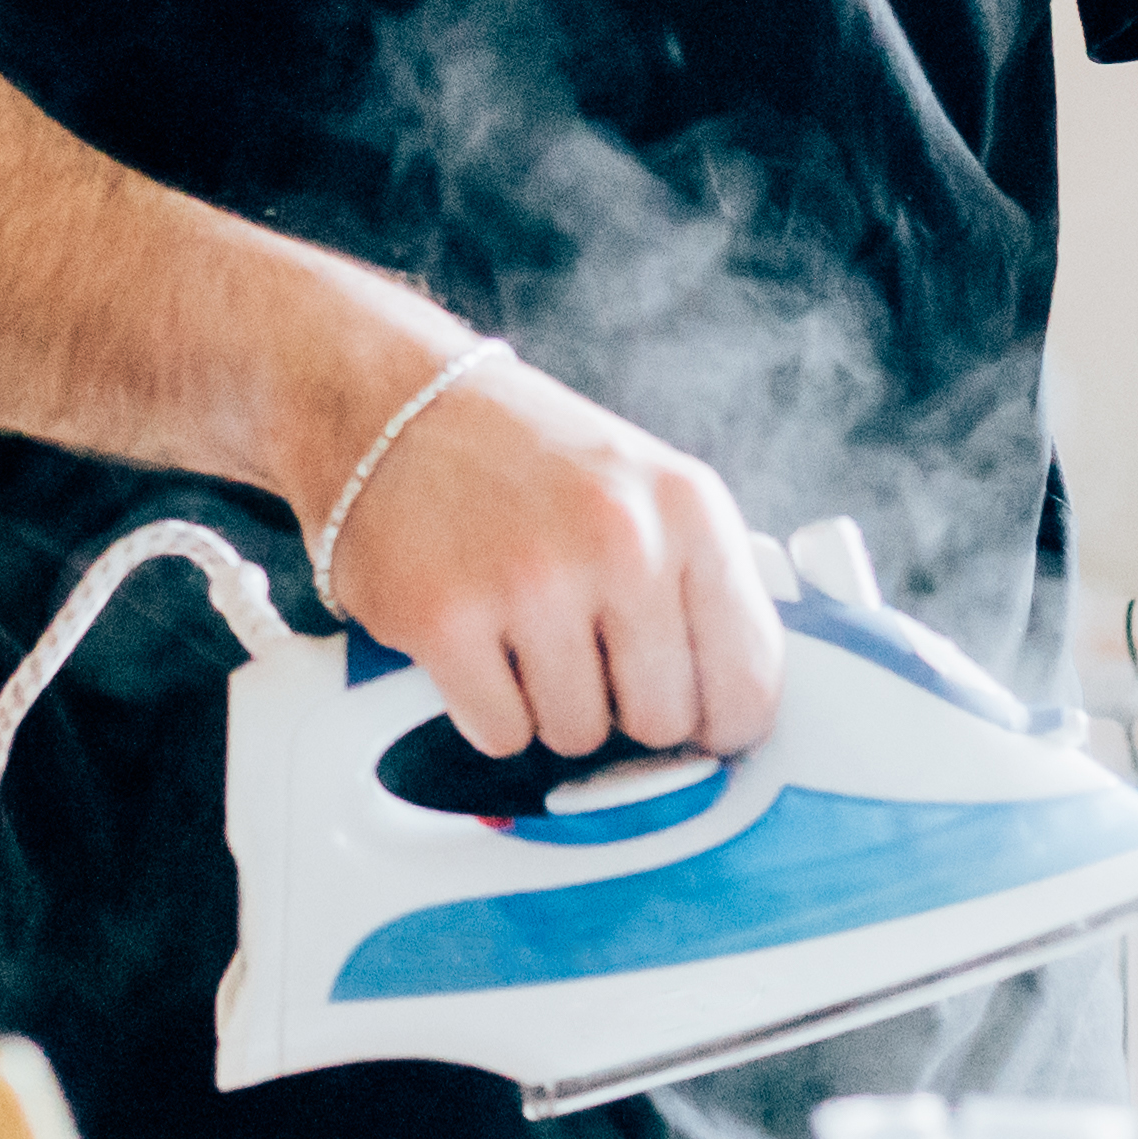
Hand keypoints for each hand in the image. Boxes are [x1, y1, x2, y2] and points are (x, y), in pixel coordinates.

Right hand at [311, 342, 786, 759]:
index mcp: (689, 508)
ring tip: (520, 627)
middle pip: (662, 723)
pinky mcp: (446, 618)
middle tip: (584, 653)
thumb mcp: (646, 487)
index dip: (721, 722)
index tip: (698, 723)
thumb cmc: (522, 456)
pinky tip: (474, 640)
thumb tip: (739, 708)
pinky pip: (500, 734)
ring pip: (577, 737)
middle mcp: (621, 539)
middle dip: (624, 708)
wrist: (387, 401)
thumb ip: (702, 584)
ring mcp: (532, 579)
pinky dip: (485, 707)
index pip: (750, 680)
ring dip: (548, 705)